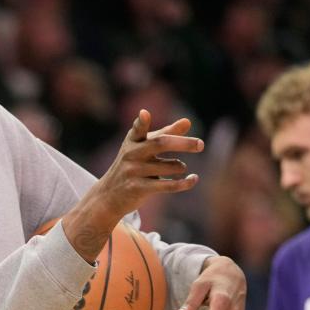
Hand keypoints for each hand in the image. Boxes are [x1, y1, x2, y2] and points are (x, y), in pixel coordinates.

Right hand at [63, 110, 202, 261]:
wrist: (109, 195)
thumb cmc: (132, 167)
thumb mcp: (144, 149)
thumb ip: (166, 134)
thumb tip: (188, 122)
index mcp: (132, 141)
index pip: (137, 129)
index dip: (141, 122)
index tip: (144, 114)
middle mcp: (131, 154)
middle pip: (159, 143)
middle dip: (182, 143)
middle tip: (201, 144)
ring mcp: (133, 171)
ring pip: (168, 166)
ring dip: (180, 166)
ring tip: (181, 167)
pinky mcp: (137, 188)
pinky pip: (167, 185)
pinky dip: (184, 183)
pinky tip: (194, 179)